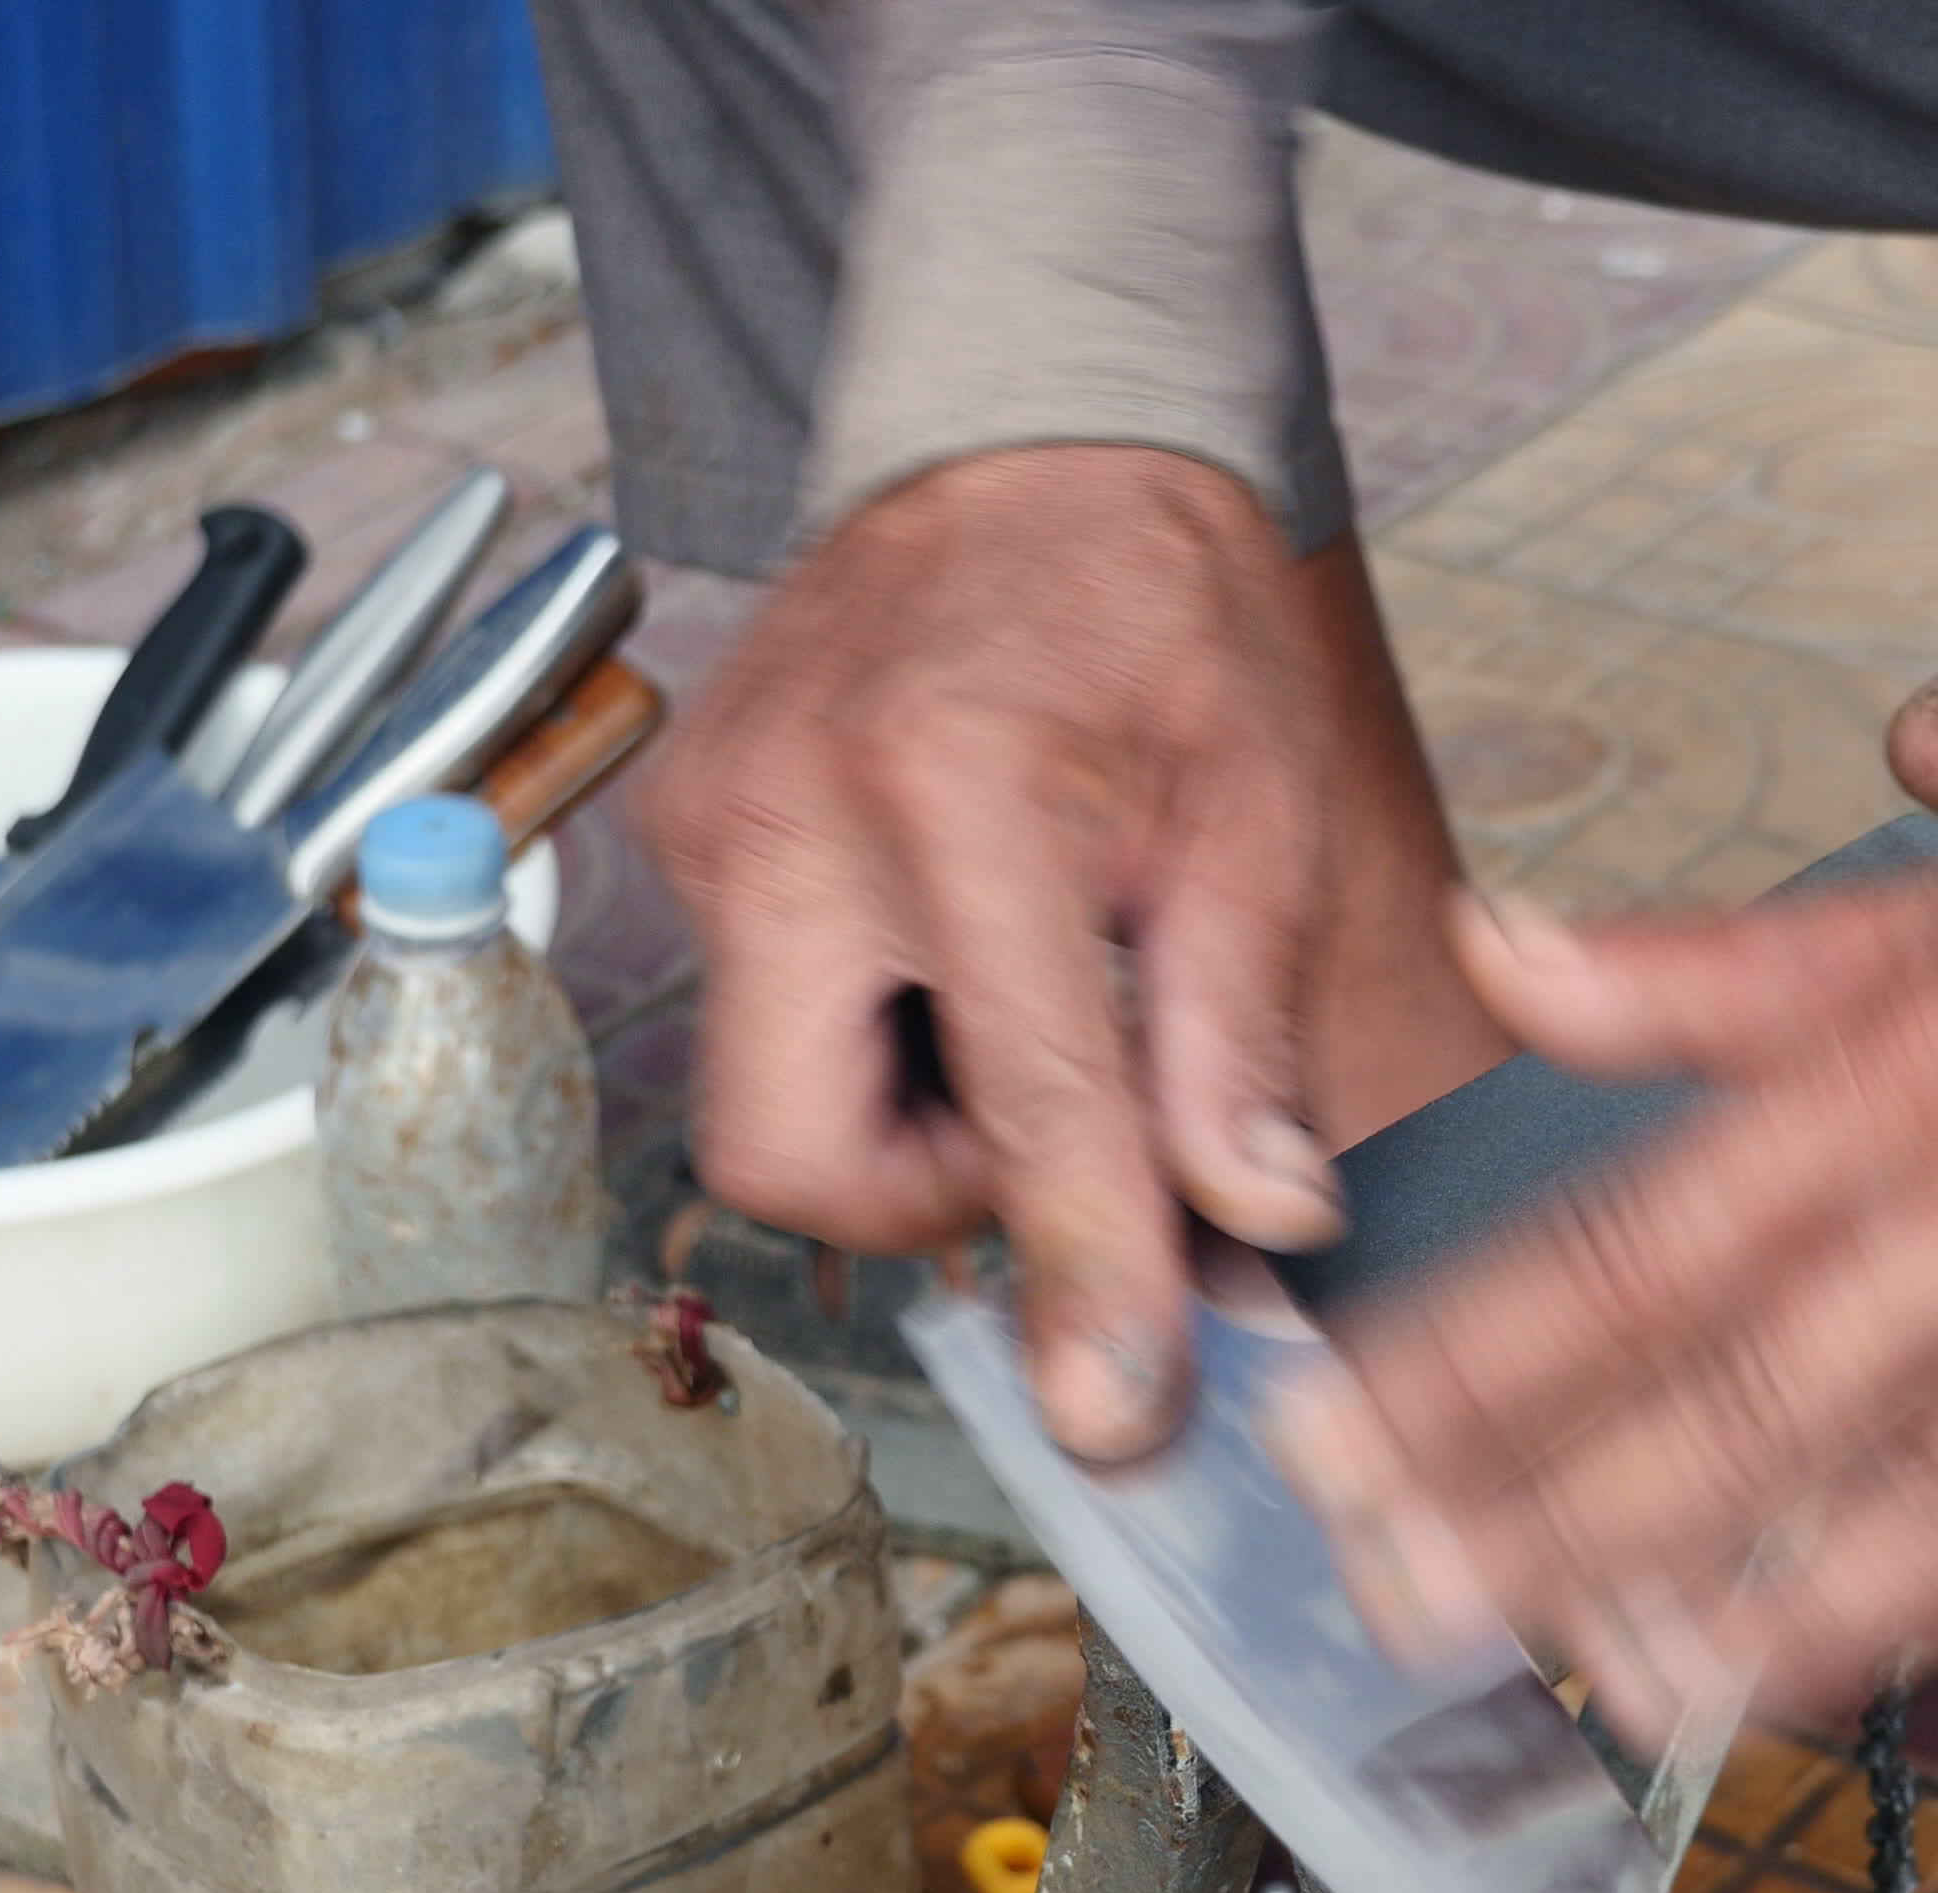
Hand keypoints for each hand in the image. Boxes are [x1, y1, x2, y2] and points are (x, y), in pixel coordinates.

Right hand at [638, 445, 1344, 1455]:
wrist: (1032, 443)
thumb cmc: (1158, 614)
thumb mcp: (1254, 817)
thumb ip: (1240, 1039)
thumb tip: (1254, 1228)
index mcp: (956, 788)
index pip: (1021, 1107)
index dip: (1083, 1276)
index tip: (1125, 1403)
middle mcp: (793, 810)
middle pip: (797, 1155)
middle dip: (933, 1200)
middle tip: (1052, 1121)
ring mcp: (711, 818)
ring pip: (766, 1105)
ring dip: (904, 1118)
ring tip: (1017, 1010)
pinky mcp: (683, 827)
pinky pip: (756, 1016)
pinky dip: (865, 1037)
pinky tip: (950, 957)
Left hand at [1277, 723, 1937, 1798]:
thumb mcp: (1933, 915)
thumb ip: (1698, 974)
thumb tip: (1491, 952)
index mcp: (1891, 1086)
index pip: (1632, 1246)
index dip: (1467, 1358)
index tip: (1328, 1445)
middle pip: (1746, 1386)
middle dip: (1558, 1513)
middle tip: (1410, 1613)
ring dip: (1803, 1605)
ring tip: (1662, 1694)